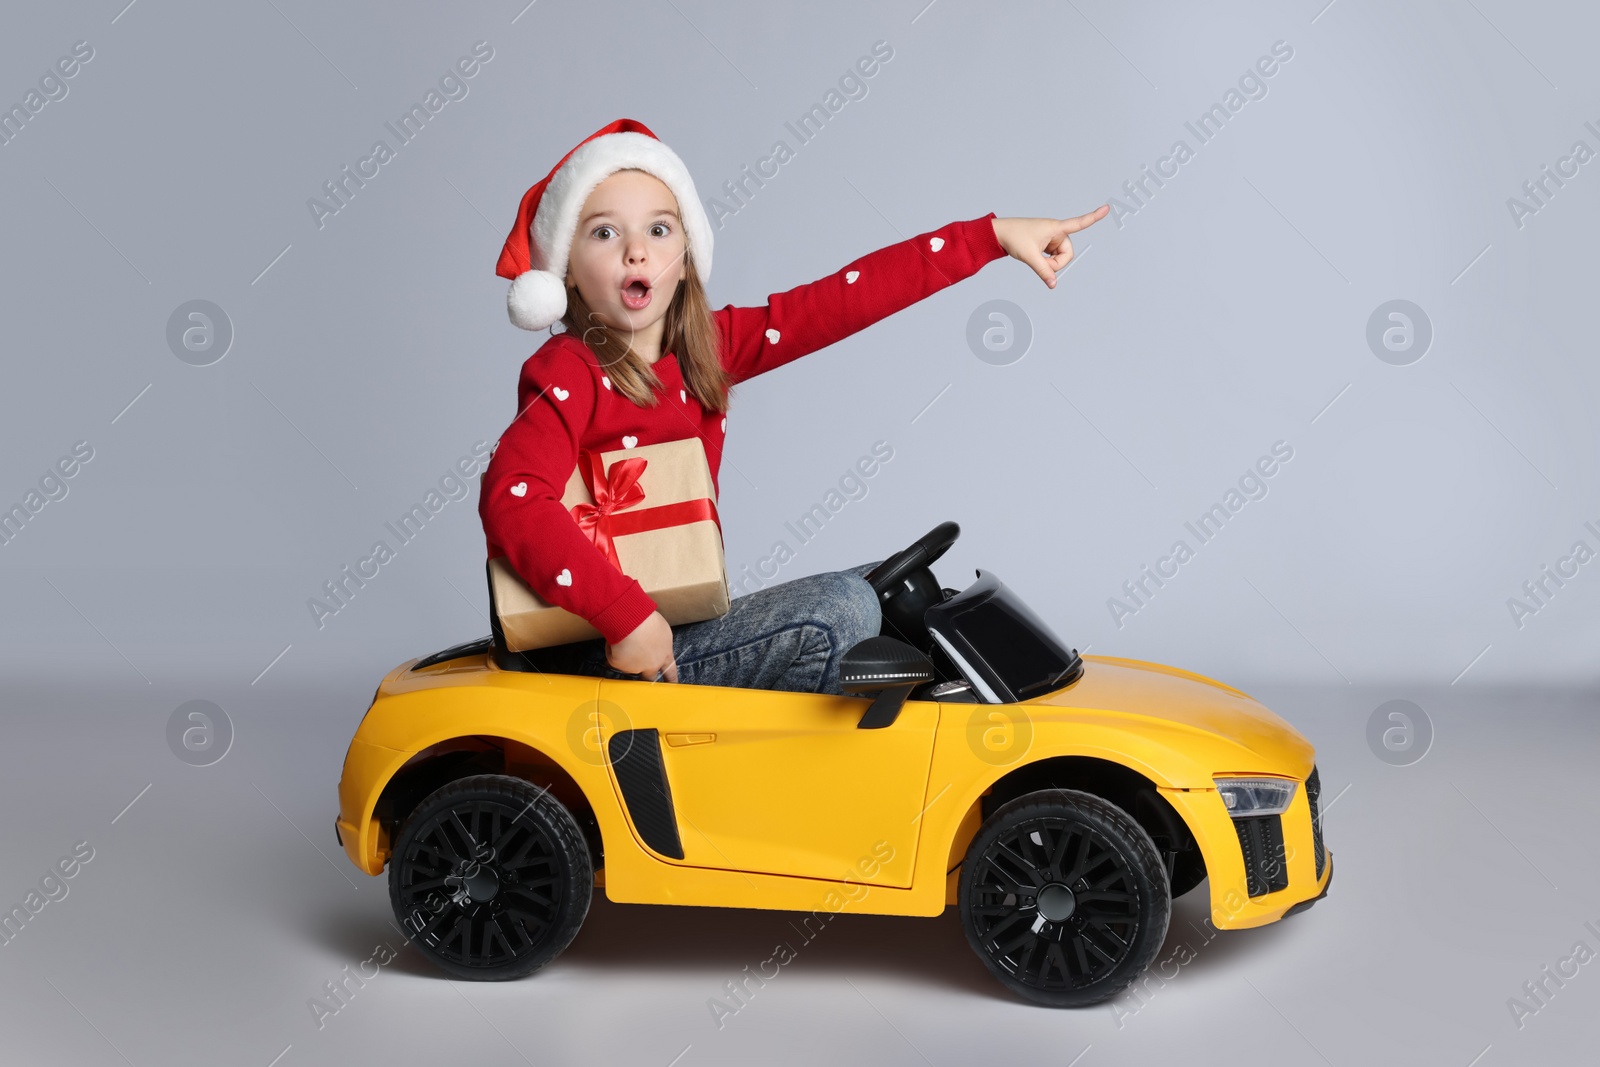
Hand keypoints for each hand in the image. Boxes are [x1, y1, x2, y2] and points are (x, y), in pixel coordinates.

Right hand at [606, 610, 677, 681]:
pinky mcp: (620, 666)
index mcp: (665, 654)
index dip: (670, 680)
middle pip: (650, 677)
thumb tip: (652, 646)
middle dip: (645, 677)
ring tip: (623, 642)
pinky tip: (614, 641)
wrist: (631, 622)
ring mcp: (636, 667)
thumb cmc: (648, 620)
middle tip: (640, 674)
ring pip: (630, 667)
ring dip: (626, 659)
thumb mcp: (662, 631)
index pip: (670, 672)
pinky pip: (614, 660)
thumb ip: (660, 643)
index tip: (671, 686)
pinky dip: (612, 652)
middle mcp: (652, 664)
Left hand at [991, 207, 1109, 288]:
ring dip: (1050, 263)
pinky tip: (1035, 256)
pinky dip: (1046, 261)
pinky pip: (1053, 257)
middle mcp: (1056, 231)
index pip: (1078, 223)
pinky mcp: (1046, 243)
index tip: (1106, 209)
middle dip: (1056, 263)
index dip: (1093, 217)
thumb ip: (1043, 271)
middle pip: (1068, 253)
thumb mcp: (1029, 257)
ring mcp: (1051, 238)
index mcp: (1055, 228)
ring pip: (1060, 257)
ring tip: (1034, 257)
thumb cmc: (1014, 238)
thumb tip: (1053, 285)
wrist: (1000, 233)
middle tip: (1041, 263)